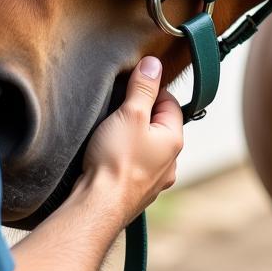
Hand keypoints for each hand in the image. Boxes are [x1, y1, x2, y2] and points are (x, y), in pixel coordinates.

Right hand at [81, 57, 183, 224]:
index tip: (132, 87)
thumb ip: (143, 88)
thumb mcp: (130, 114)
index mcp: (174, 141)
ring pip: (146, 147)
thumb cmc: (116, 160)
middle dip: (140, 114)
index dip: (151, 90)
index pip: (170, 103)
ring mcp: (154, 182)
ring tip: (110, 133)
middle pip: (158, 125)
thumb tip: (154, 64)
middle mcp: (170, 163)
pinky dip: (124, 157)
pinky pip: (134, 166)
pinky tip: (108, 156)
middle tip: (118, 109)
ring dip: (131, 137)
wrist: (97, 206)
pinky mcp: (136, 193)